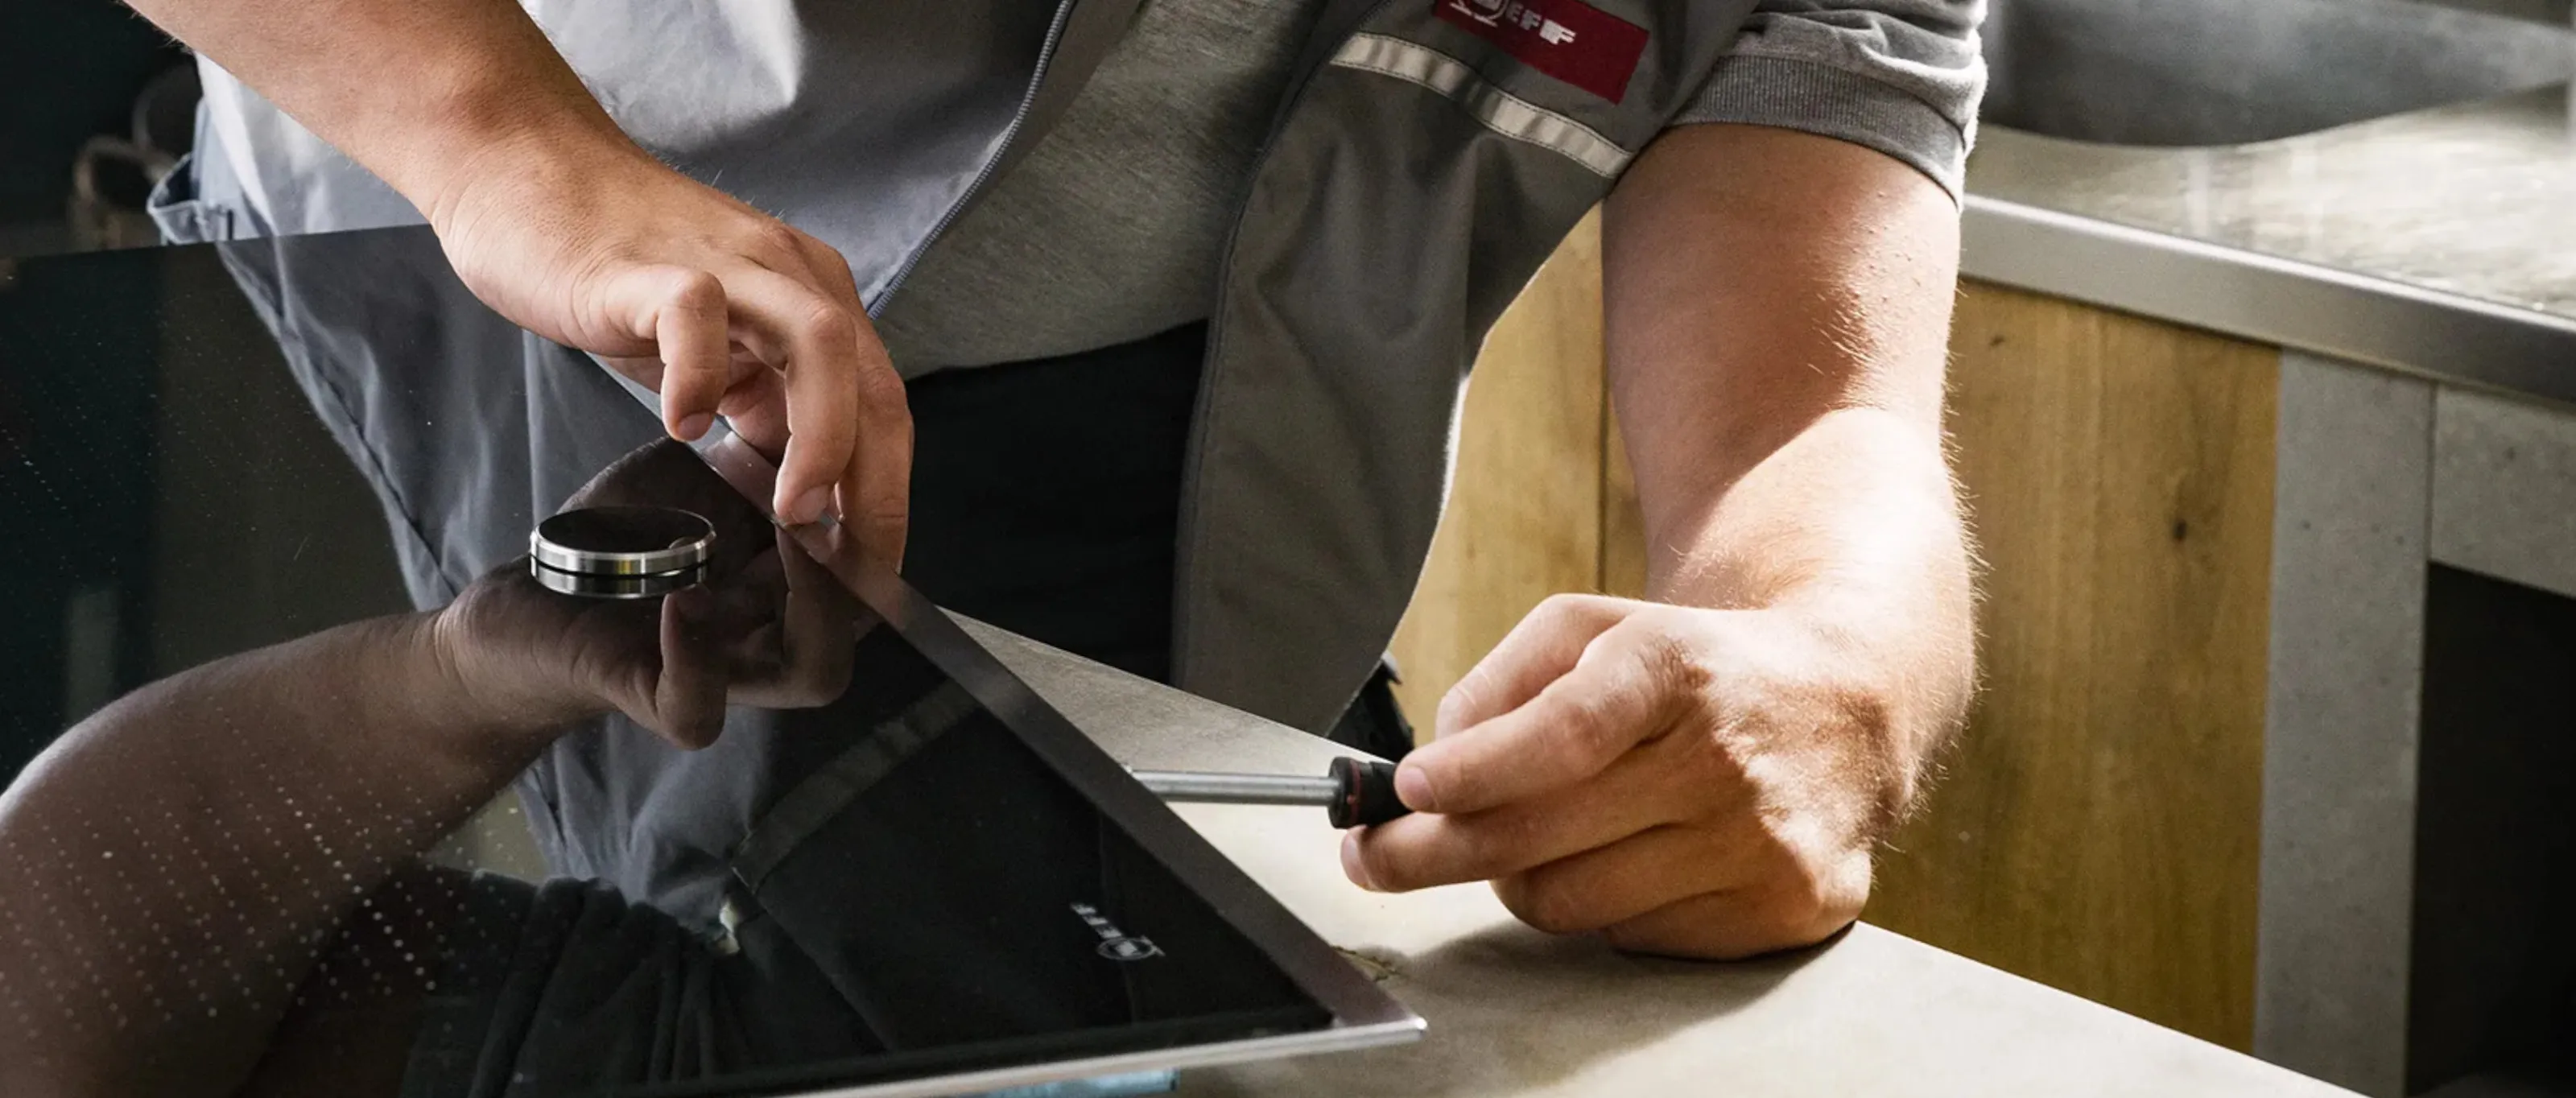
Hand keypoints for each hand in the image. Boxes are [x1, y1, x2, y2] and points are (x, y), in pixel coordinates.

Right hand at [424, 134, 909, 559]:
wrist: (526, 167)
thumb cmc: (618, 261)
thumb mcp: (717, 344)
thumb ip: (764, 401)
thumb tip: (807, 493)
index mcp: (811, 298)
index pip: (884, 403)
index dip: (891, 489)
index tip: (874, 560)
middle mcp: (788, 277)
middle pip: (874, 383)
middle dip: (876, 486)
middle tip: (853, 560)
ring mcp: (727, 266)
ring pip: (821, 343)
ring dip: (823, 437)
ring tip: (793, 507)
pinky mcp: (650, 267)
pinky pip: (698, 314)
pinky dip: (702, 376)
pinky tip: (683, 425)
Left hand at [433, 441, 855, 746]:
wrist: (534, 588)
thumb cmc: (624, 536)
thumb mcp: (699, 482)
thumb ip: (766, 458)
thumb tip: (825, 400)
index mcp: (791, 585)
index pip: (874, 565)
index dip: (884, 517)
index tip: (857, 456)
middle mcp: (773, 637)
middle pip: (865, 622)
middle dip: (864, 556)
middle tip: (830, 497)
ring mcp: (723, 675)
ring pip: (816, 673)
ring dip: (813, 602)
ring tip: (788, 538)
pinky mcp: (651, 700)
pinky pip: (699, 710)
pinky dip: (697, 658)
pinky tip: (681, 603)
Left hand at [1345, 594, 1930, 958]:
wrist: (1846, 706)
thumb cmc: (1697, 668)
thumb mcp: (1597, 627)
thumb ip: (1504, 680)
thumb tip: (1438, 764)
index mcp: (1677, 667)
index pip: (1564, 734)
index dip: (1472, 773)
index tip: (1404, 791)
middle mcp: (1727, 758)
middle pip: (1545, 837)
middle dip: (1433, 852)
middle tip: (1374, 856)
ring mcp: (1761, 843)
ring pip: (1573, 904)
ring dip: (1519, 880)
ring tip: (1529, 840)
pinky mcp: (1784, 910)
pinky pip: (1633, 939)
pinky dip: (1603, 907)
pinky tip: (1630, 859)